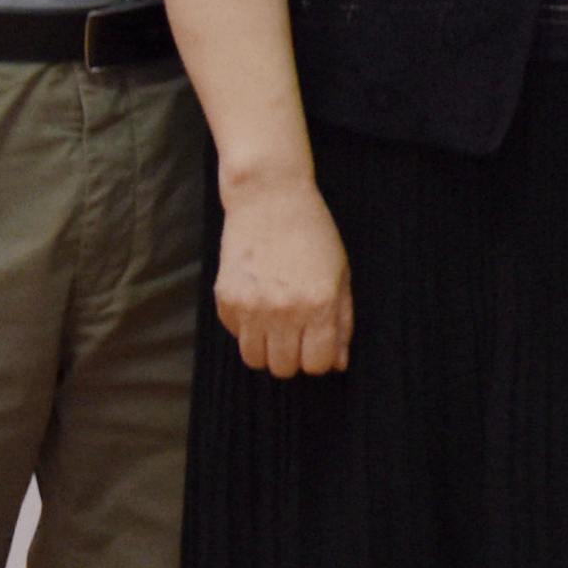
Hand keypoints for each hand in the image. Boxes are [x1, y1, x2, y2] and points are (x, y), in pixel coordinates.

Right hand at [214, 163, 351, 380]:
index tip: (318, 345)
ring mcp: (251, 307)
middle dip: (293, 357)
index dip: (320, 359)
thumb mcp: (341, 273)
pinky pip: (236, 336)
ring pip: (255, 360)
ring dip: (267, 349)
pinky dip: (246, 329)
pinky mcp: (225, 300)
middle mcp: (284, 311)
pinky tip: (257, 303)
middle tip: (296, 334)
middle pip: (284, 368)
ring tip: (276, 325)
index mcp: (319, 304)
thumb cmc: (312, 233)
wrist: (269, 198)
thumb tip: (339, 363)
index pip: (318, 364)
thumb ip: (342, 321)